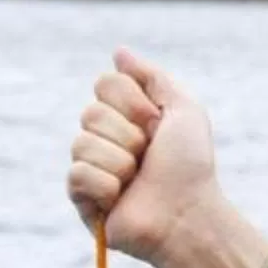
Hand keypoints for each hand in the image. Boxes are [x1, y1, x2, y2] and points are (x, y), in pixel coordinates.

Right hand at [67, 49, 202, 259]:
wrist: (189, 214)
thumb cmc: (191, 166)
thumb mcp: (184, 109)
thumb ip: (153, 77)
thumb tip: (119, 53)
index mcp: (126, 115)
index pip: (104, 84)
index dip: (132, 103)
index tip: (156, 124)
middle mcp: (105, 138)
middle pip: (90, 112)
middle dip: (127, 135)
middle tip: (148, 156)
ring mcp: (92, 167)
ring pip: (81, 143)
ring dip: (120, 162)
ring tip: (137, 180)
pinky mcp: (82, 198)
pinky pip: (77, 174)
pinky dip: (105, 185)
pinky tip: (120, 198)